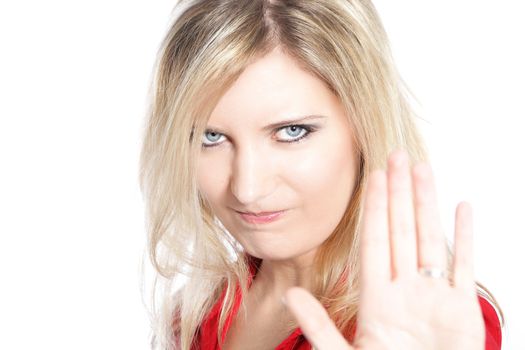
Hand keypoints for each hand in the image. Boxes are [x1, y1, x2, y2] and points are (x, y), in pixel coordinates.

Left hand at [284, 149, 484, 349]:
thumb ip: (318, 325)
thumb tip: (291, 297)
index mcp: (377, 299)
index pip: (373, 240)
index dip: (373, 208)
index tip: (371, 178)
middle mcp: (405, 290)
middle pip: (401, 230)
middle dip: (398, 192)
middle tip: (396, 156)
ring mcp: (434, 297)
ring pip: (430, 238)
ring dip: (427, 203)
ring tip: (422, 169)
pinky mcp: (462, 310)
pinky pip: (464, 266)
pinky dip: (464, 237)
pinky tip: (461, 208)